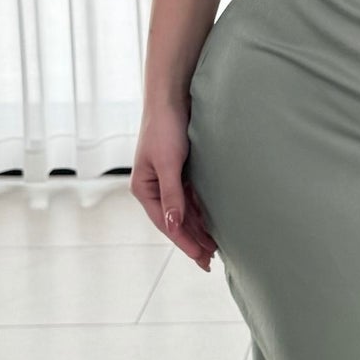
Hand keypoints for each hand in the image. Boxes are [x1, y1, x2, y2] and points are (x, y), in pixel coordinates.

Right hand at [131, 99, 216, 269]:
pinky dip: (201, 213)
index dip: (185, 243)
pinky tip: (213, 224)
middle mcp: (153, 187)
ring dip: (198, 230)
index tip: (202, 259)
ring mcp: (167, 180)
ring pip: (184, 213)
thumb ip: (173, 195)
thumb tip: (174, 225)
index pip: (166, 224)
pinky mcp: (180, 172)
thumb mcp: (169, 164)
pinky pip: (191, 199)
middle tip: (211, 262)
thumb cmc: (166, 128)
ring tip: (215, 248)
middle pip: (175, 222)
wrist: (172, 98)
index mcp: (144, 188)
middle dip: (193, 241)